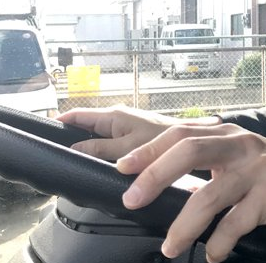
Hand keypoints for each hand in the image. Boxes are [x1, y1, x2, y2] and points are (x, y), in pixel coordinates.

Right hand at [57, 105, 219, 159]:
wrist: (199, 141)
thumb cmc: (169, 141)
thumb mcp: (128, 149)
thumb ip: (100, 150)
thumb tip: (74, 150)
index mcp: (114, 116)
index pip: (75, 116)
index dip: (58, 124)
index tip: (46, 136)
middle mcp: (120, 118)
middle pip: (86, 129)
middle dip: (76, 142)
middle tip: (66, 160)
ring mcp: (130, 127)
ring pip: (103, 139)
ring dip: (96, 152)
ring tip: (89, 166)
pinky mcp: (139, 137)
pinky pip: (117, 146)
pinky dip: (112, 156)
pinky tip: (113, 169)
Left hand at [116, 123, 265, 262]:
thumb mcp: (239, 156)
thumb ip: (205, 156)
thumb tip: (154, 176)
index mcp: (228, 133)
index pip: (181, 133)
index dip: (149, 150)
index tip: (122, 169)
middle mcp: (242, 145)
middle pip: (190, 150)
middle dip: (154, 175)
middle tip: (131, 201)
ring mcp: (259, 169)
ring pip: (209, 194)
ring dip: (183, 225)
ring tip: (170, 246)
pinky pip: (236, 223)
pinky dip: (218, 242)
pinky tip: (212, 253)